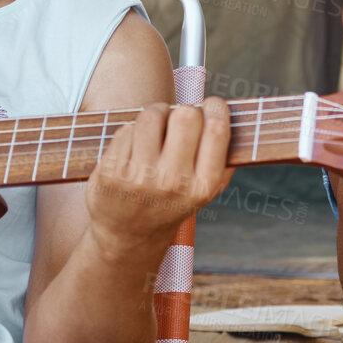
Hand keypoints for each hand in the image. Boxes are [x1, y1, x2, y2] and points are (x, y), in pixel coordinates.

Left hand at [86, 99, 233, 254]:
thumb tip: (230, 114)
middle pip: (186, 115)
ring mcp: (139, 178)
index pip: (216, 129)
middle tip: (179, 120)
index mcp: (203, 186)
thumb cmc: (174, 202)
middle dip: (183, 110)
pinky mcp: (111, 173)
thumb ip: (224, 156)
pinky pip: (127, 129)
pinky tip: (135, 148)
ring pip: (151, 115)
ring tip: (156, 128)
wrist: (131, 235)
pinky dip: (132, 131)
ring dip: (155, 114)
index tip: (211, 106)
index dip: (216, 107)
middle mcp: (173, 182)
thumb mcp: (208, 189)